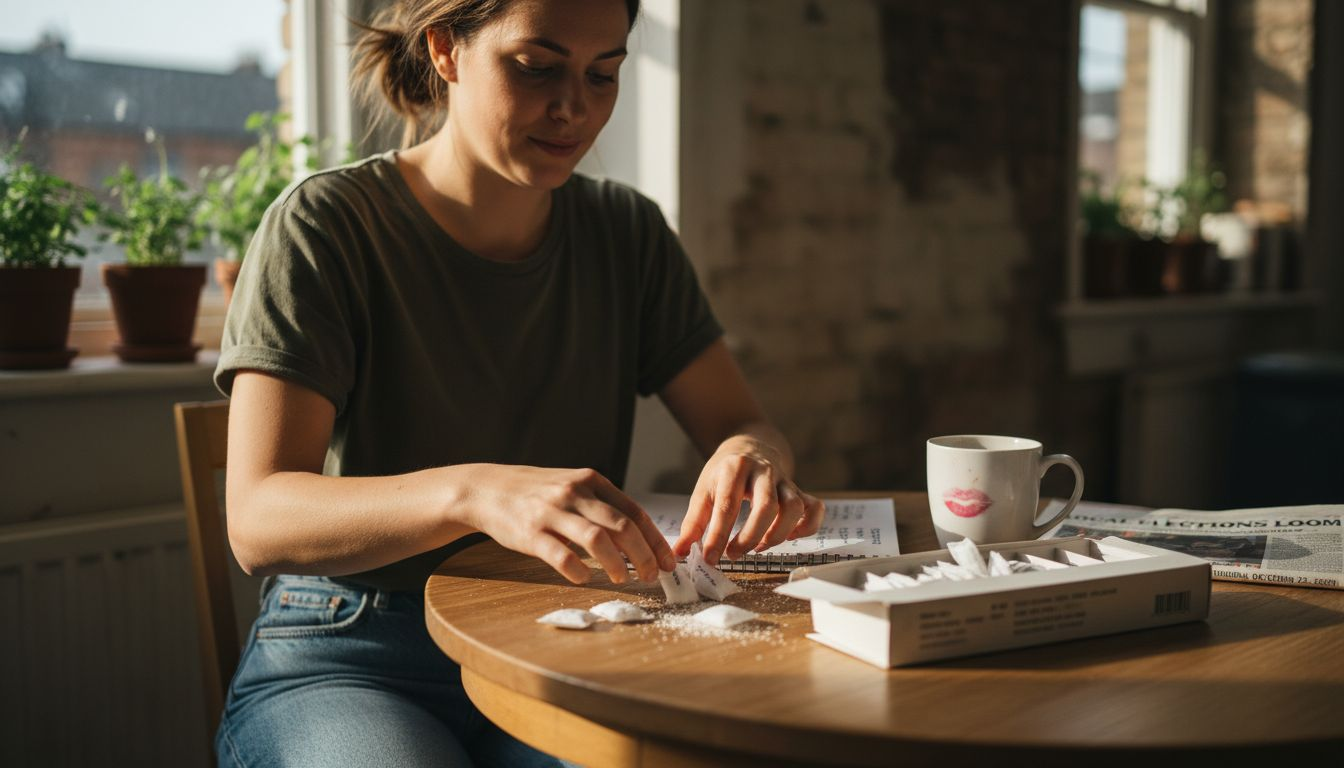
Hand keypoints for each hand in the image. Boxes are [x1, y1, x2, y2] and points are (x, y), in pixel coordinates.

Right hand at [460, 465, 675, 584]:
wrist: (488, 488)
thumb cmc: (536, 492)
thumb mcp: (572, 486)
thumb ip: (601, 505)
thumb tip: (637, 536)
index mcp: (591, 481)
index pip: (634, 511)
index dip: (655, 539)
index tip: (668, 560)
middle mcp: (575, 493)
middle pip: (622, 526)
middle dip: (644, 555)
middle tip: (653, 576)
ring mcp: (552, 512)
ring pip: (597, 540)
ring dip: (617, 564)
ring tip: (623, 578)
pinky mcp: (530, 533)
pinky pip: (561, 556)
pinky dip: (578, 571)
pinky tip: (583, 578)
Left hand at [673, 439, 824, 564]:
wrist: (750, 446)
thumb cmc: (724, 474)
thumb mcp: (703, 490)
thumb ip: (693, 523)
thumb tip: (679, 553)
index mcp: (734, 468)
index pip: (727, 505)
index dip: (718, 535)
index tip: (710, 558)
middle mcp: (763, 471)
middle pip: (766, 506)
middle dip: (750, 536)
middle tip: (733, 555)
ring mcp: (784, 480)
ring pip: (793, 507)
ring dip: (778, 534)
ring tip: (759, 547)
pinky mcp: (799, 489)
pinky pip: (814, 508)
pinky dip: (807, 527)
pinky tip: (789, 537)